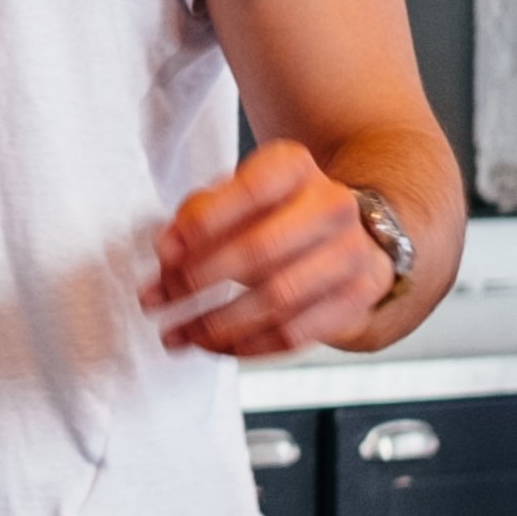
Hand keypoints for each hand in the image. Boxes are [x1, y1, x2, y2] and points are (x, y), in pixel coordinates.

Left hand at [145, 139, 393, 358]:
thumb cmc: (271, 214)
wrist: (339, 235)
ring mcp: (352, 252)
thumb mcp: (232, 197)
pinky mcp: (357, 297)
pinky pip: (297, 333)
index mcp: (294, 168)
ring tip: (179, 333)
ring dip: (218, 324)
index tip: (164, 253)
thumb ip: (196, 216)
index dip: (203, 224)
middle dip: (199, 280)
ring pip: (279, 298)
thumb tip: (168, 249)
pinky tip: (216, 347)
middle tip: (159, 299)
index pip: (250, 191)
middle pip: (260, 249)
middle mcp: (331, 205)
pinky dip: (249, 346)